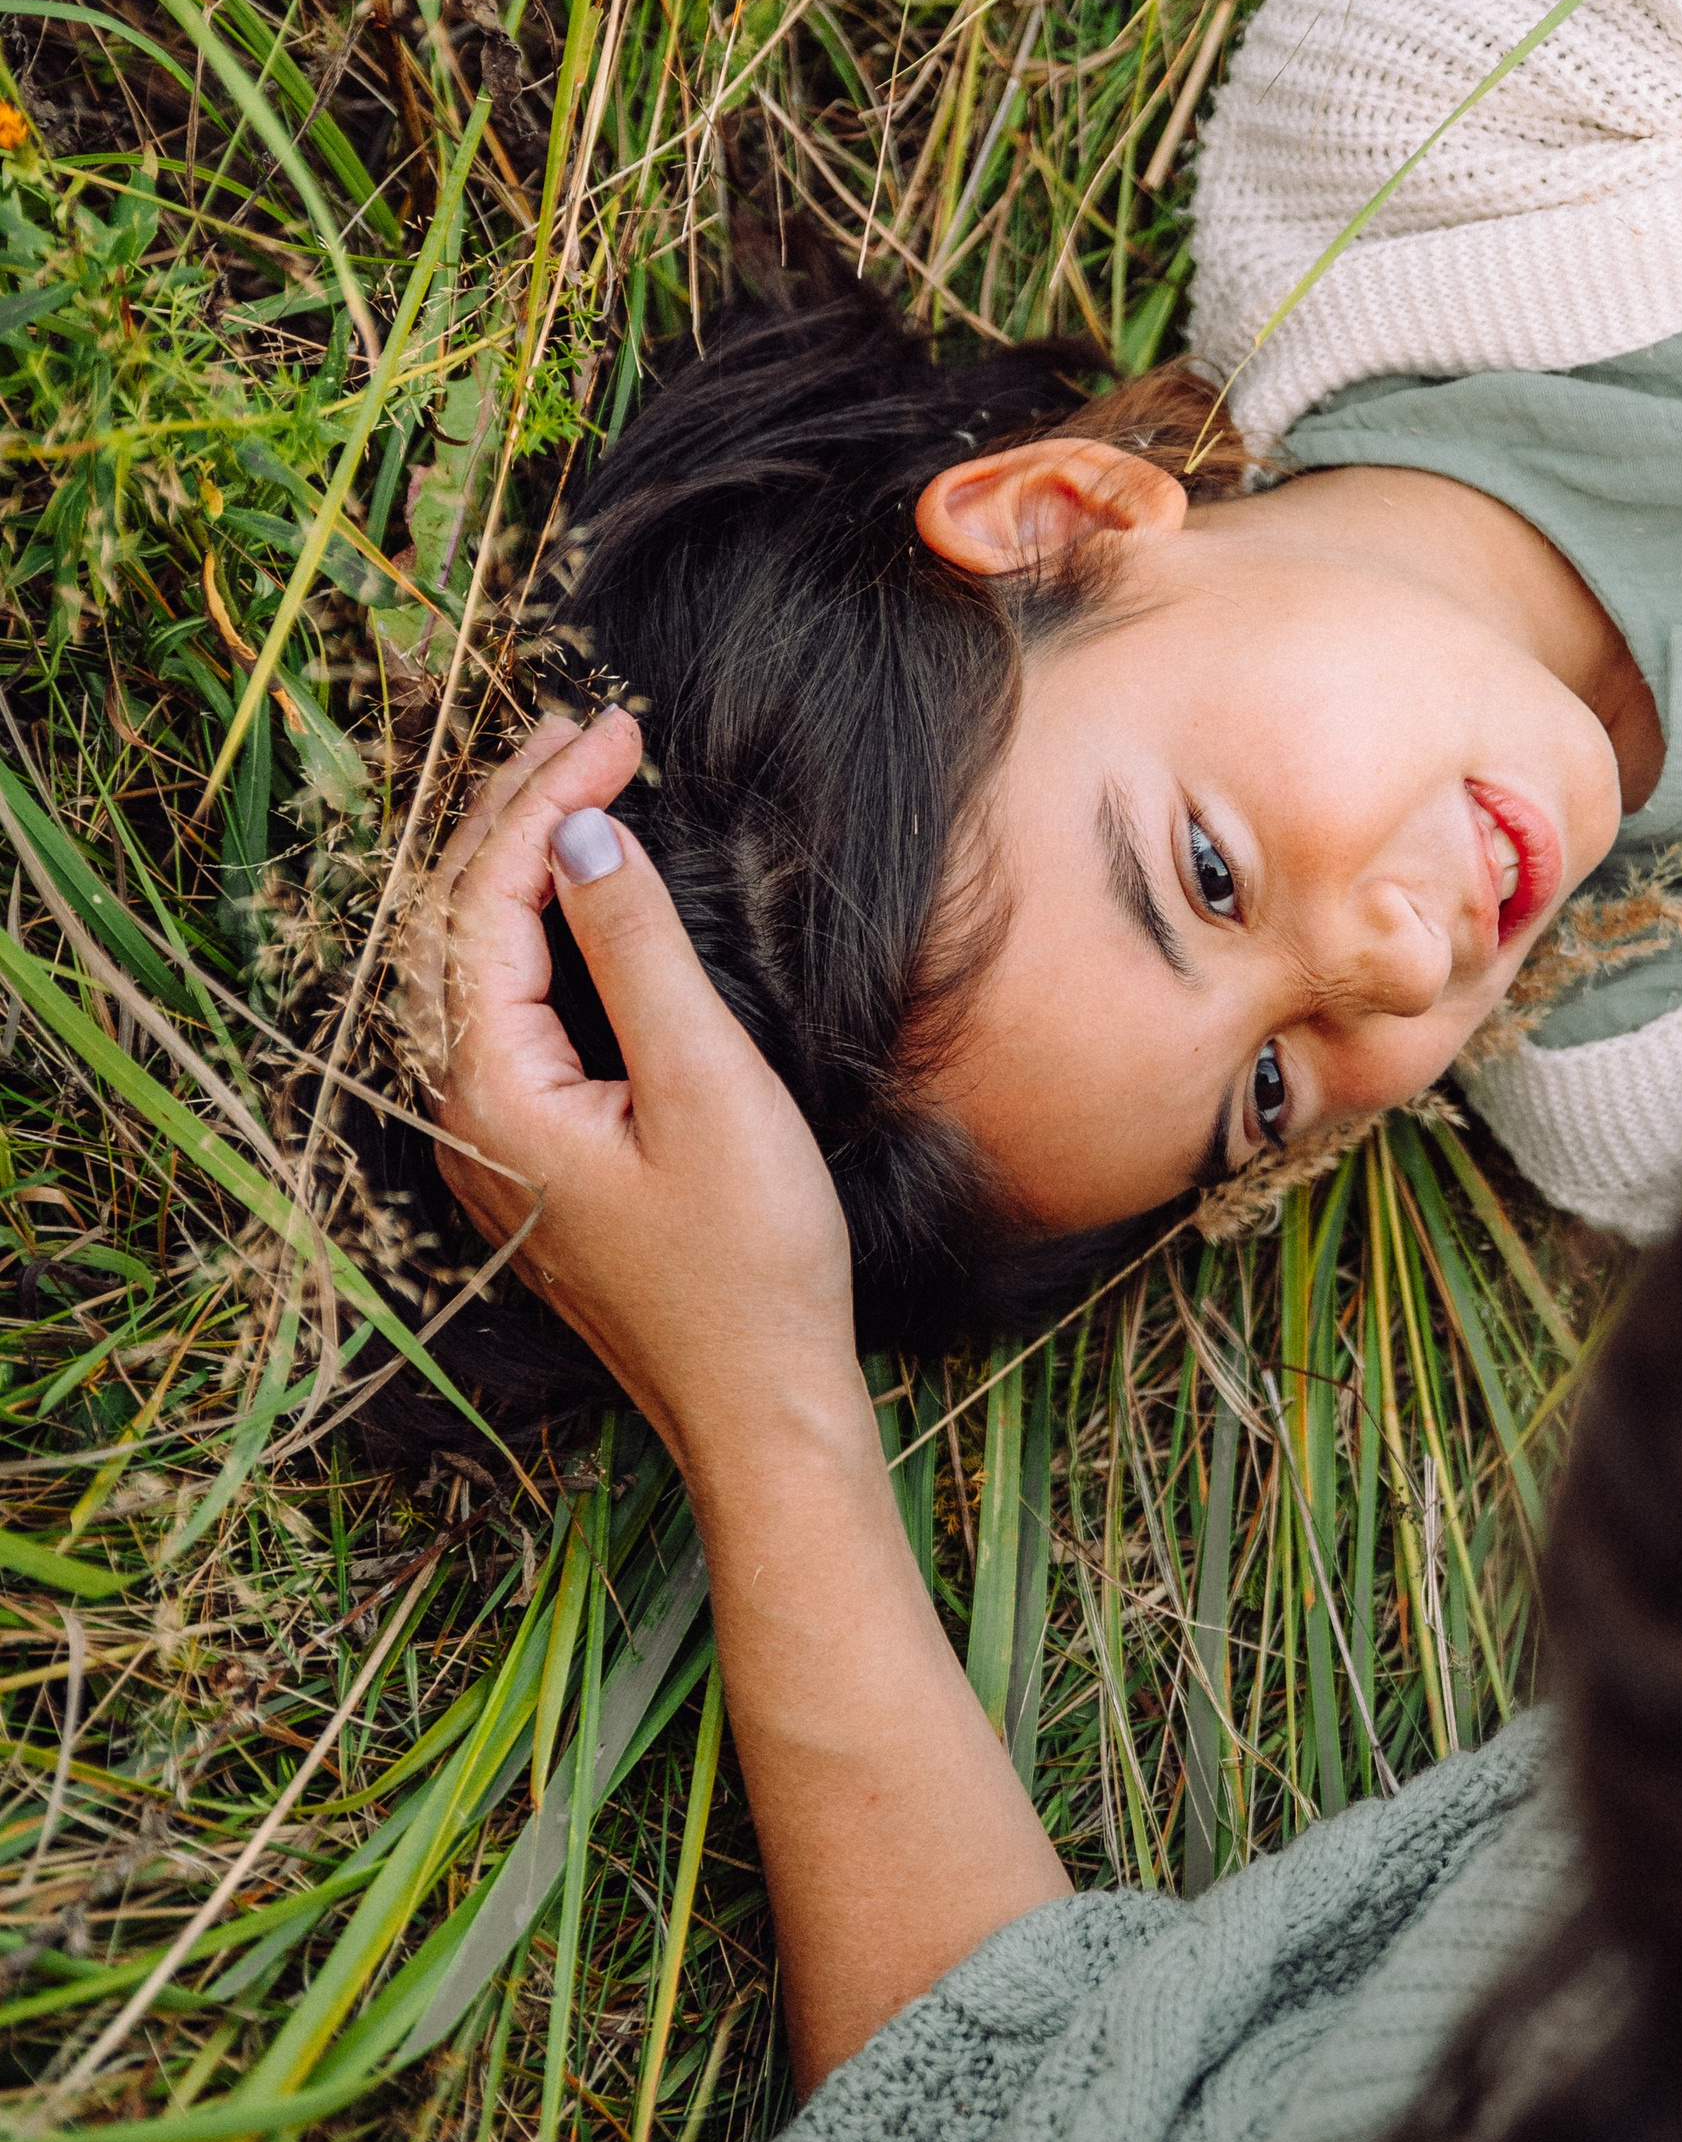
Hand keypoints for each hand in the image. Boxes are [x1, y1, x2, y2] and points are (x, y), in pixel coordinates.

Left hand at [401, 707, 859, 1476]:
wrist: (760, 1410)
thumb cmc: (750, 1267)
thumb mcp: (709, 1088)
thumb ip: (638, 952)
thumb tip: (580, 835)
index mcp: (490, 1094)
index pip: (486, 904)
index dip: (544, 802)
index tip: (617, 733)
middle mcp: (464, 1117)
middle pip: (460, 927)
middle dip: (519, 816)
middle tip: (591, 732)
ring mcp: (492, 1143)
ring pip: (479, 967)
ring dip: (523, 868)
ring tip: (577, 783)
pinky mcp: (534, 1160)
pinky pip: (507, 1013)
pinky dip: (540, 934)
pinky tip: (580, 901)